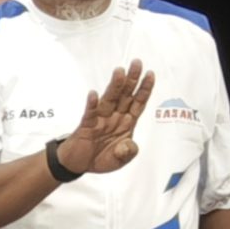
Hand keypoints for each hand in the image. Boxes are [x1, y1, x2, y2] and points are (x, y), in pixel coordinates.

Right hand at [53, 60, 155, 175]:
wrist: (79, 165)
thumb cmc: (101, 158)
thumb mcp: (121, 159)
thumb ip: (128, 152)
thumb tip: (128, 145)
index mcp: (126, 123)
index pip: (138, 102)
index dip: (144, 89)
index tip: (150, 74)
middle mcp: (114, 117)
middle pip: (125, 95)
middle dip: (132, 79)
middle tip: (137, 63)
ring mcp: (100, 120)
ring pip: (109, 99)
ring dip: (115, 86)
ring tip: (120, 72)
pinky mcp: (86, 125)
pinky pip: (90, 113)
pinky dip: (92, 104)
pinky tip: (93, 94)